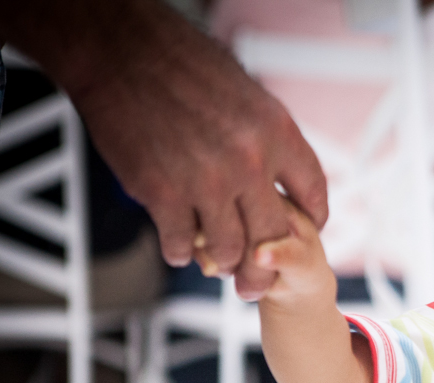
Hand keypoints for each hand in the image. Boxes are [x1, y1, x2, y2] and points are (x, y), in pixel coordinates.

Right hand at [0, 0, 328, 299]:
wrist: (120, 51)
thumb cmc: (179, 63)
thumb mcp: (247, 93)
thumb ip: (265, 137)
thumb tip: (279, 170)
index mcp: (277, 133)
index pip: (313, 192)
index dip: (313, 218)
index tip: (307, 230)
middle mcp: (249, 162)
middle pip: (274, 236)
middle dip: (268, 266)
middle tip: (259, 280)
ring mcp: (206, 182)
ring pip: (229, 249)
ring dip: (224, 263)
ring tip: (218, 265)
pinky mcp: (162, 194)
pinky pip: (182, 243)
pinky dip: (181, 251)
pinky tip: (181, 249)